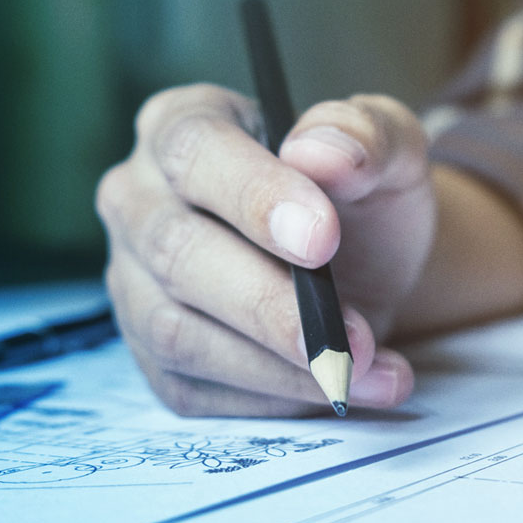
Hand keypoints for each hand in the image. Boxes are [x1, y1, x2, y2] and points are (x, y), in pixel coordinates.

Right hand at [96, 84, 434, 415]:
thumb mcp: (388, 149)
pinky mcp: (152, 355)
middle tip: (352, 338)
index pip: (195, 152)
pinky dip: (278, 399)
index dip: (255, 196)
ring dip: (281, 367)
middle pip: (177, 252)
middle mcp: (139, 199)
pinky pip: (196, 389)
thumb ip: (367, 135)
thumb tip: (322, 152)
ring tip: (368, 371)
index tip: (323, 239)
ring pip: (178, 333)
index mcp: (182, 123)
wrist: (365, 266)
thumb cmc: (360, 195)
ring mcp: (134, 281)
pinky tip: (347, 389)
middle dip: (271, 304)